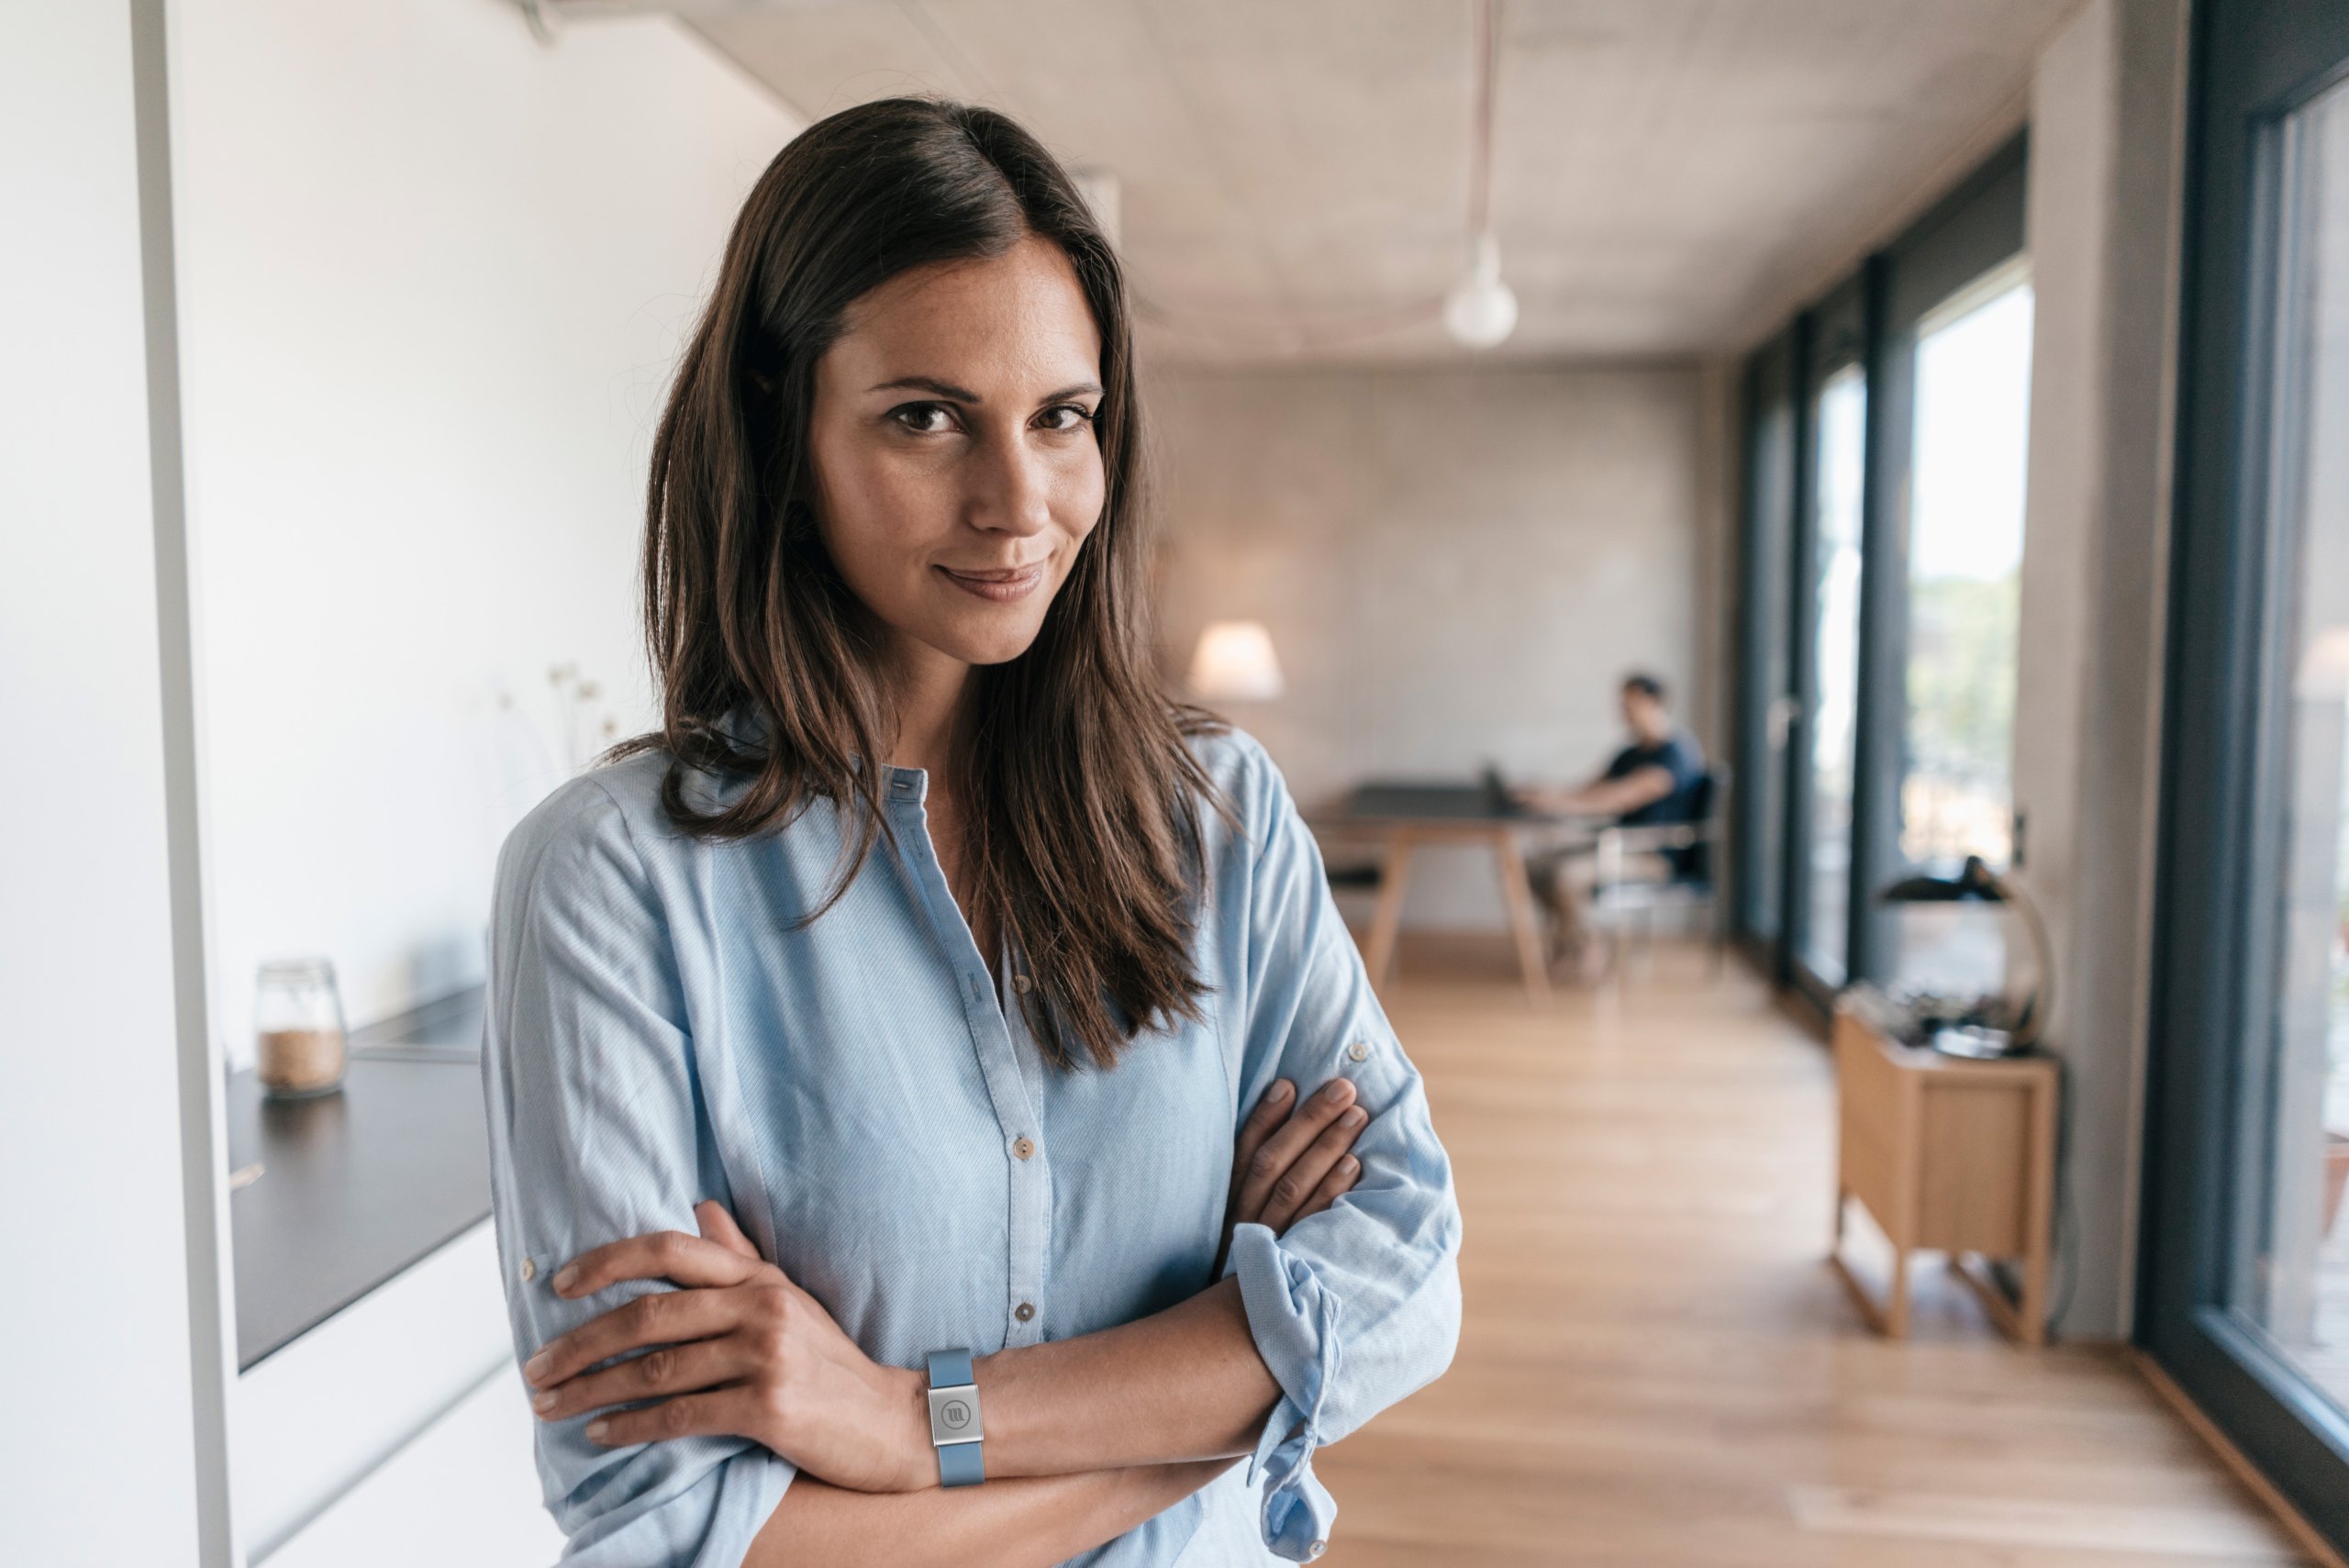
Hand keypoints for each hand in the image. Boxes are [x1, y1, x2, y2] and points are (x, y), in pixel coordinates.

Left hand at [523, 1200, 929, 1492]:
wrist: (895, 1420)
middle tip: (536, 1368)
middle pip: (649, 1313)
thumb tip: (700, 1206)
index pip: (671, 1249)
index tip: (559, 1286)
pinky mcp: (769, 1407)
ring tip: (553, 1406)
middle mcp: (761, 1306)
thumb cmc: (834, 1363)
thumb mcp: (791, 1299)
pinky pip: (682, 1414)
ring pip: (657, 1366)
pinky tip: (603, 1433)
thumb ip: (741, 1256)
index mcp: (759, 1277)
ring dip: (593, 1389)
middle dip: (581, 1343)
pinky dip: (633, 1425)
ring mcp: (767, 1355)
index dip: (607, 1262)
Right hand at [1213, 1076, 1367, 1276]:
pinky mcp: (1291, 1266)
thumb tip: (1280, 1137)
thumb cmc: (1240, 1274)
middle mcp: (1242, 1223)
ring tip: (1356, 1116)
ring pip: (1294, 1188)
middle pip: (1273, 1162)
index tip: (1289, 1085)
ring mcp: (1267, 1245)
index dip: (1265, 1118)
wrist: (1236, 1338)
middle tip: (1342, 1088)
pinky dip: (1333, 1191)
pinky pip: (1314, 1224)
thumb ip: (1248, 1191)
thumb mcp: (1231, 1233)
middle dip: (1309, 1122)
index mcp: (1224, 1208)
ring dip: (1327, 1147)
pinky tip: (1354, 1164)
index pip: (1243, 1153)